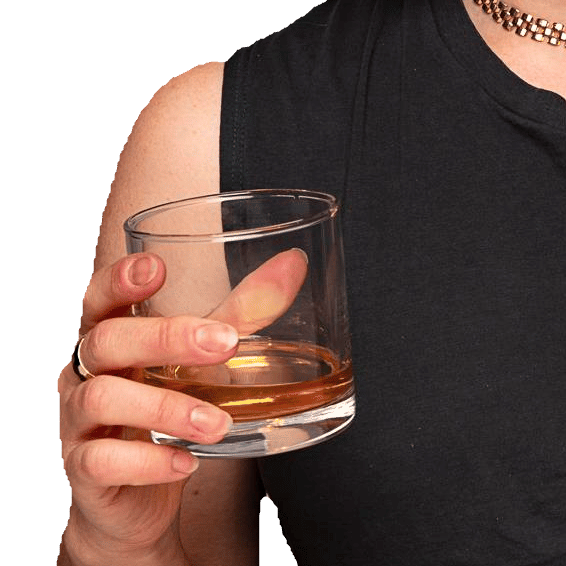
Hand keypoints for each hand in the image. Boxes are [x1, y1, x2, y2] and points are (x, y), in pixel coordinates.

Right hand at [58, 253, 236, 563]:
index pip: (98, 296)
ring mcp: (75, 422)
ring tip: (220, 423)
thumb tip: (293, 266)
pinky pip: (101, 461)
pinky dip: (148, 461)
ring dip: (167, 407)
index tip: (156, 268)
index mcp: (108, 333)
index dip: (119, 279)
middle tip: (227, 344)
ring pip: (102, 398)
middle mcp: (83, 372)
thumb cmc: (166, 404)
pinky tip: (187, 463)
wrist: (134, 498)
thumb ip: (240, 312)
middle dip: (166, 337)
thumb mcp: (201, 356)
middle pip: (107, 340)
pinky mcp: (81, 471)